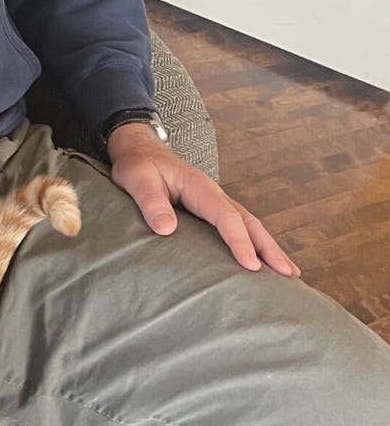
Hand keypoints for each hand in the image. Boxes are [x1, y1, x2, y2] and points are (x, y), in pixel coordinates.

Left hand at [106, 122, 300, 276]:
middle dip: (269, 248)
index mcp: (200, 188)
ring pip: (249, 225)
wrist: (140, 151)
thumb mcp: (137, 180)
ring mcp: (215, 202)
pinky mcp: (211, 211)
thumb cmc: (138, 166)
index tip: (251, 266)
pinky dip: (255, 244)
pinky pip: (239, 227)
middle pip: (249, 222)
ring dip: (269, 248)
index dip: (240, 242)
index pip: (226, 217)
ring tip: (288, 273)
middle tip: (288, 274)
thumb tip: (167, 230)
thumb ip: (151, 203)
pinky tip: (263, 261)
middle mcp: (214, 195)